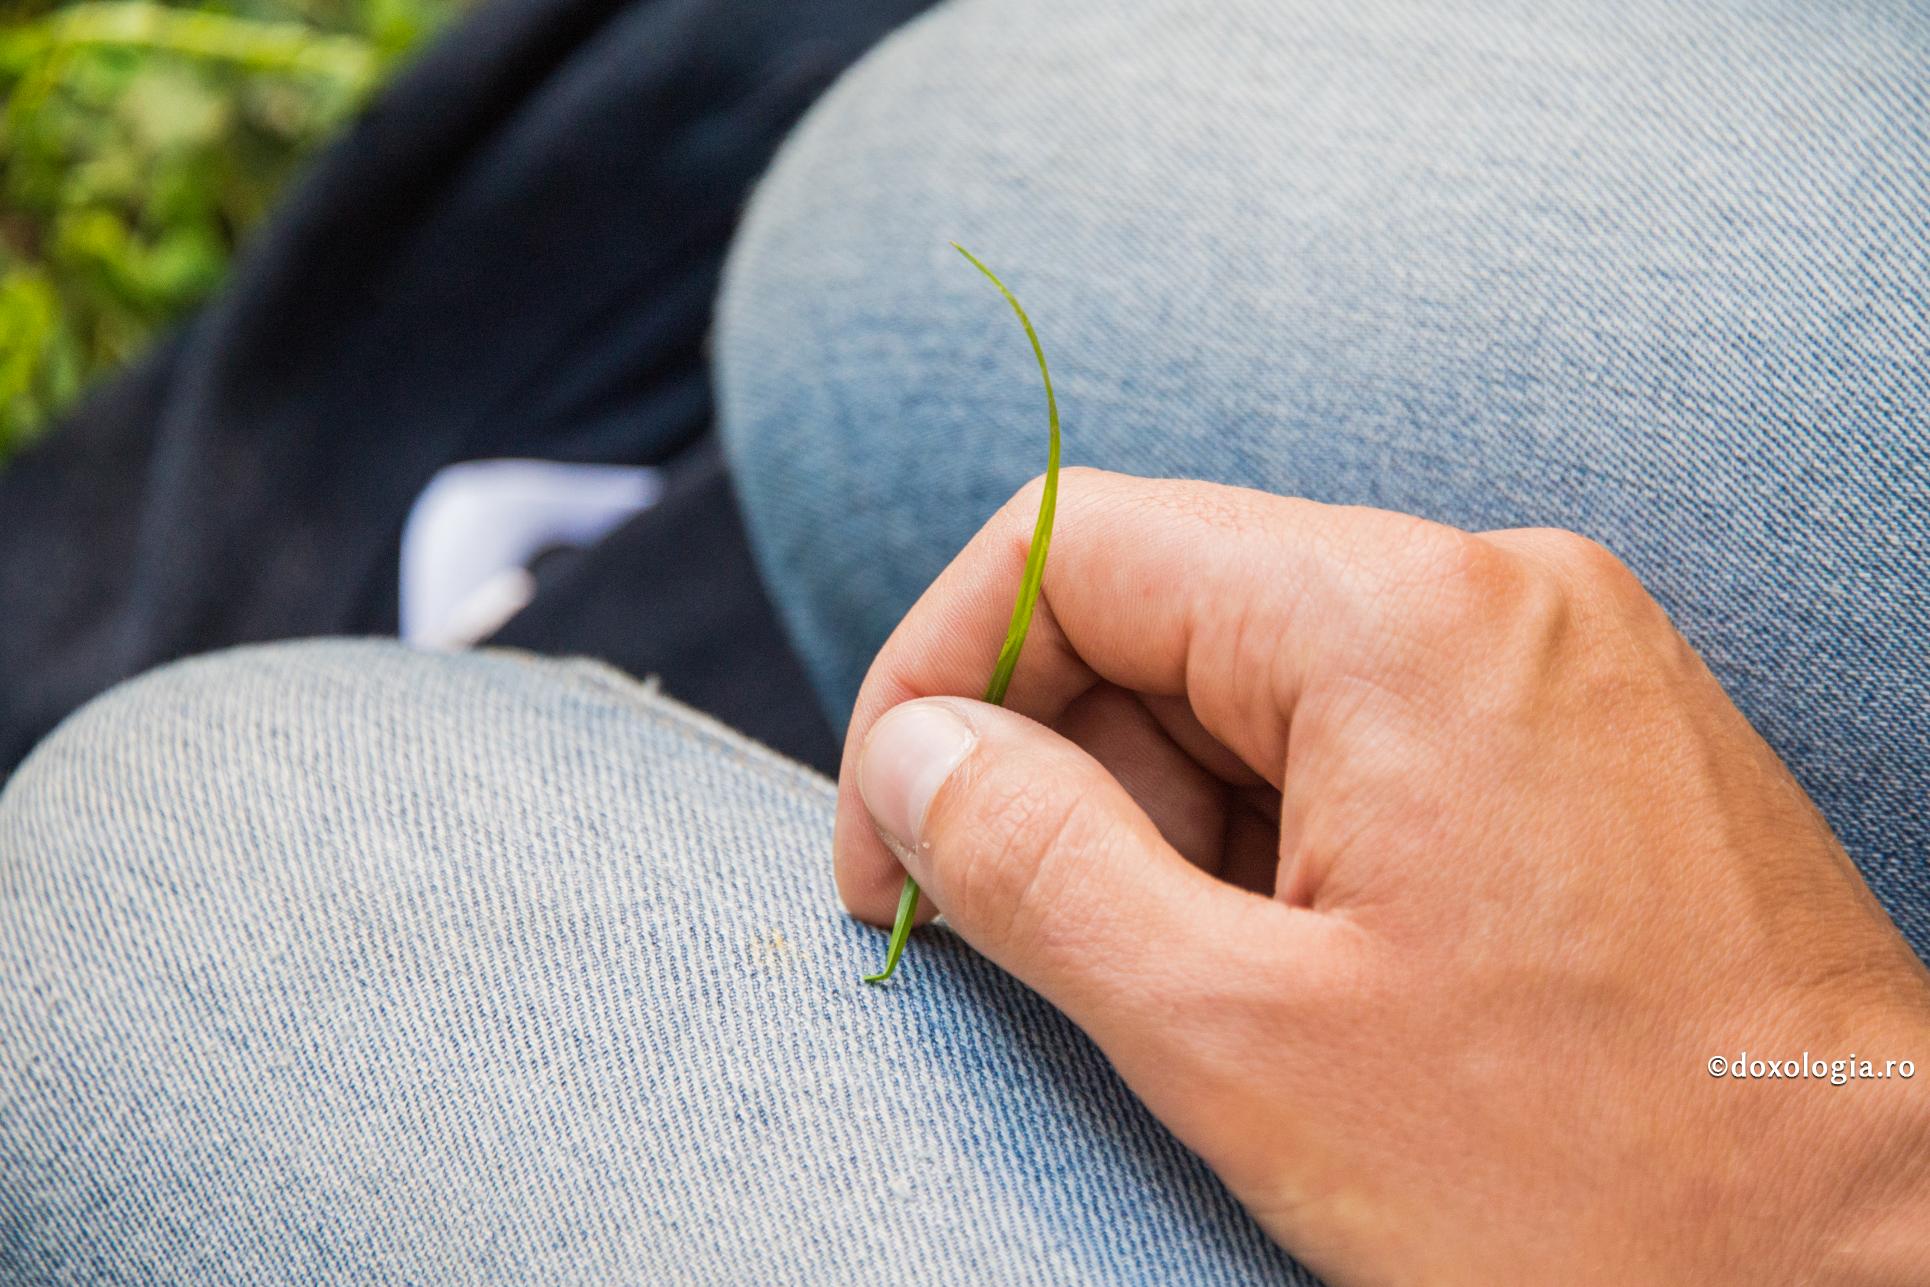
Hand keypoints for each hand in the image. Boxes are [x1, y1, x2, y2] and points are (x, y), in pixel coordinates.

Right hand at [834, 468, 1929, 1283]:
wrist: (1885, 1269)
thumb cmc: (1596, 1183)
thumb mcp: (1243, 1039)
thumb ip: (1037, 866)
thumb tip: (918, 753)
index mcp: (1398, 618)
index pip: (1073, 545)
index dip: (937, 678)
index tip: (894, 846)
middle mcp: (1491, 588)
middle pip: (1167, 612)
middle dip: (1054, 770)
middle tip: (1014, 947)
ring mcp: (1555, 655)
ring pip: (1260, 682)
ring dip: (1163, 821)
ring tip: (1189, 994)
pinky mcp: (1586, 734)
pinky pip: (1367, 736)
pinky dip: (1275, 838)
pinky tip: (1289, 974)